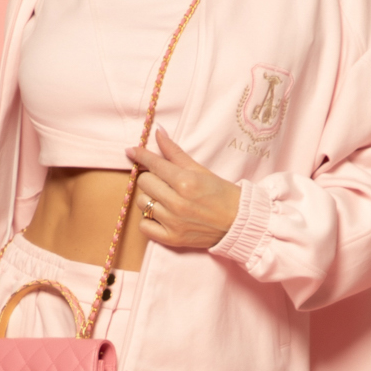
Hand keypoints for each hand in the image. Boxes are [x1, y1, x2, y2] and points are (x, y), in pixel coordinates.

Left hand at [125, 129, 241, 250]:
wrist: (239, 222)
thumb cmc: (222, 194)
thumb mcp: (200, 170)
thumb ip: (175, 152)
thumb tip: (158, 132)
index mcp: (186, 181)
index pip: (153, 164)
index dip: (141, 155)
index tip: (131, 151)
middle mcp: (177, 202)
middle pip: (144, 182)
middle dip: (152, 179)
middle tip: (164, 182)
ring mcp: (173, 222)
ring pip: (141, 203)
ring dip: (150, 199)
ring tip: (165, 199)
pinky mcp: (172, 239)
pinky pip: (144, 226)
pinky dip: (149, 220)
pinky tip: (161, 215)